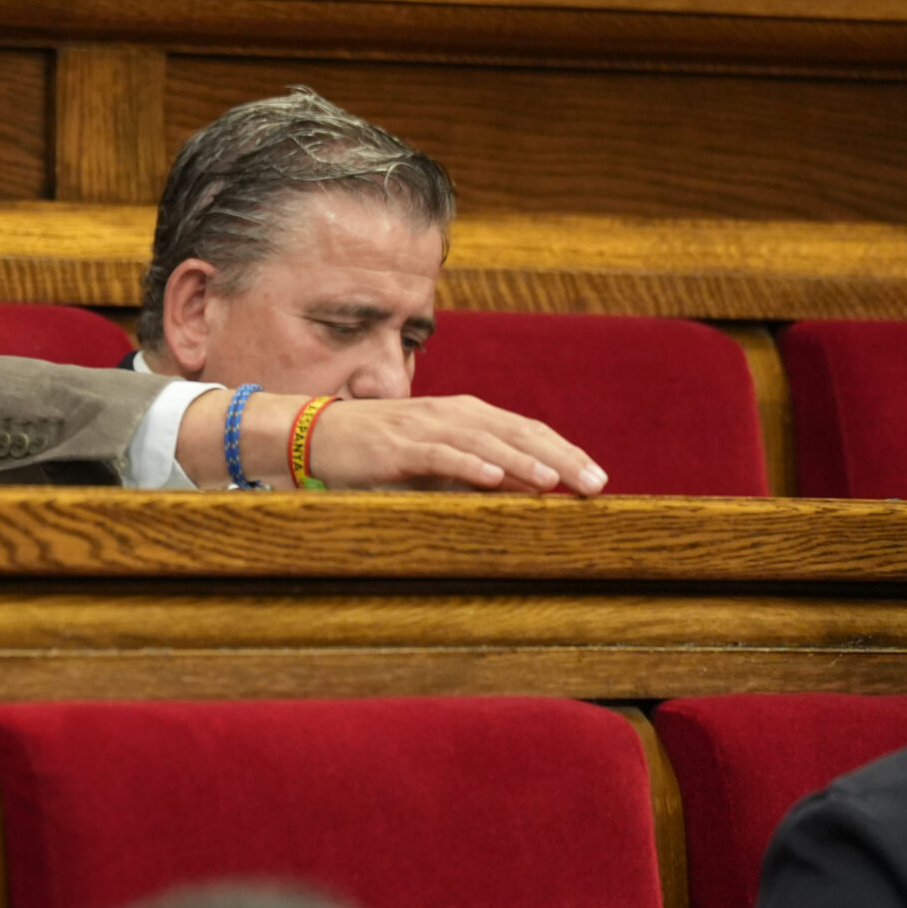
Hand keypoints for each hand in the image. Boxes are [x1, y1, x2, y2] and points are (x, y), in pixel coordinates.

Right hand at [177, 391, 606, 495]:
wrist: (310, 434)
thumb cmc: (372, 454)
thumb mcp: (429, 464)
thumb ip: (470, 473)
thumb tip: (519, 495)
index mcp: (461, 414)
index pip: (524, 429)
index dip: (563, 450)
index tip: (596, 476)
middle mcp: (448, 413)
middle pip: (516, 432)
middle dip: (560, 457)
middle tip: (595, 483)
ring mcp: (421, 427)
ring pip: (485, 441)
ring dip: (523, 461)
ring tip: (556, 482)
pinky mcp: (395, 445)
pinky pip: (439, 454)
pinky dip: (468, 464)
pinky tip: (495, 479)